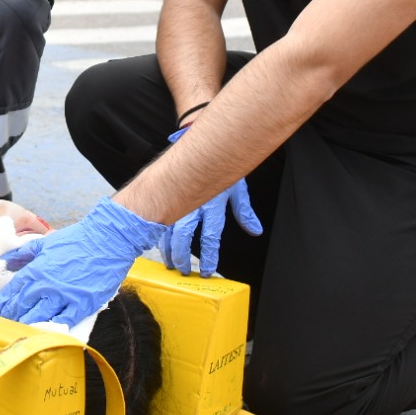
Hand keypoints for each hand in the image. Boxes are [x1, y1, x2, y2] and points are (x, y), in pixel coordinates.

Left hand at [0, 197, 165, 327]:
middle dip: (9, 317)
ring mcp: (63, 296)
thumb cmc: (77, 239)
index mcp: (36, 270)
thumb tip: (5, 261)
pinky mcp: (81, 305)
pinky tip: (44, 335)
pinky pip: (62, 322)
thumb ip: (23, 253)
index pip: (12, 292)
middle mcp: (45, 285)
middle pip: (21, 307)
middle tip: (0, 326)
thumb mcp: (46, 242)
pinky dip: (52, 328)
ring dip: (26, 325)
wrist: (108, 240)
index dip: (2, 304)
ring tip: (17, 333)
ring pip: (38, 317)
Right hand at [159, 126, 261, 276]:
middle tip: (186, 271)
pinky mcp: (167, 198)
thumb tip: (255, 230)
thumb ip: (245, 211)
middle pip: (184, 237)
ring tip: (172, 265)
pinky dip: (160, 237)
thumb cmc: (221, 166)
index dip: (210, 256)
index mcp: (212, 203)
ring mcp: (178, 201)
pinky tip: (161, 248)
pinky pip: (160, 222)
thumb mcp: (237, 188)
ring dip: (169, 251)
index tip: (208, 271)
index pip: (211, 236)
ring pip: (168, 231)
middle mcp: (193, 204)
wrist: (200, 143)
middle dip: (183, 258)